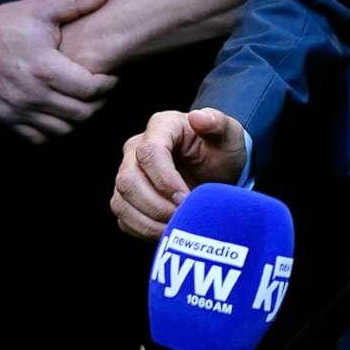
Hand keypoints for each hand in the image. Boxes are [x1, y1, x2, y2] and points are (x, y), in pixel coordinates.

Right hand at [0, 0, 117, 142]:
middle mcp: (31, 94)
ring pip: (63, 130)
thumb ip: (76, 2)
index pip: (91, 90)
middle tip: (102, 89)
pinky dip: (55, 130)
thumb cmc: (7, 21)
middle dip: (99, 102)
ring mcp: (17, 110)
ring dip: (79, 118)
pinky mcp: (6, 118)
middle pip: (81, 113)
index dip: (108, 85)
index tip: (112, 76)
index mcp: (44, 68)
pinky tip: (60, 113)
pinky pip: (40, 137)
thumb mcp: (41, 7)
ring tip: (84, 101)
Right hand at [111, 108, 248, 237]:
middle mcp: (136, 149)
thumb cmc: (220, 149)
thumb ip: (217, 122)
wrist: (216, 169)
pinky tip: (168, 232)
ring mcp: (127, 173)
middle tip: (184, 217)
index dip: (165, 180)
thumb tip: (198, 117)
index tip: (187, 198)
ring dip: (149, 221)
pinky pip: (124, 218)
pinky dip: (144, 230)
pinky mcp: (127, 197)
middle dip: (157, 205)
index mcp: (161, 127)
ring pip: (121, 201)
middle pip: (128, 180)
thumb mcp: (228, 134)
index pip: (149, 153)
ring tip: (178, 228)